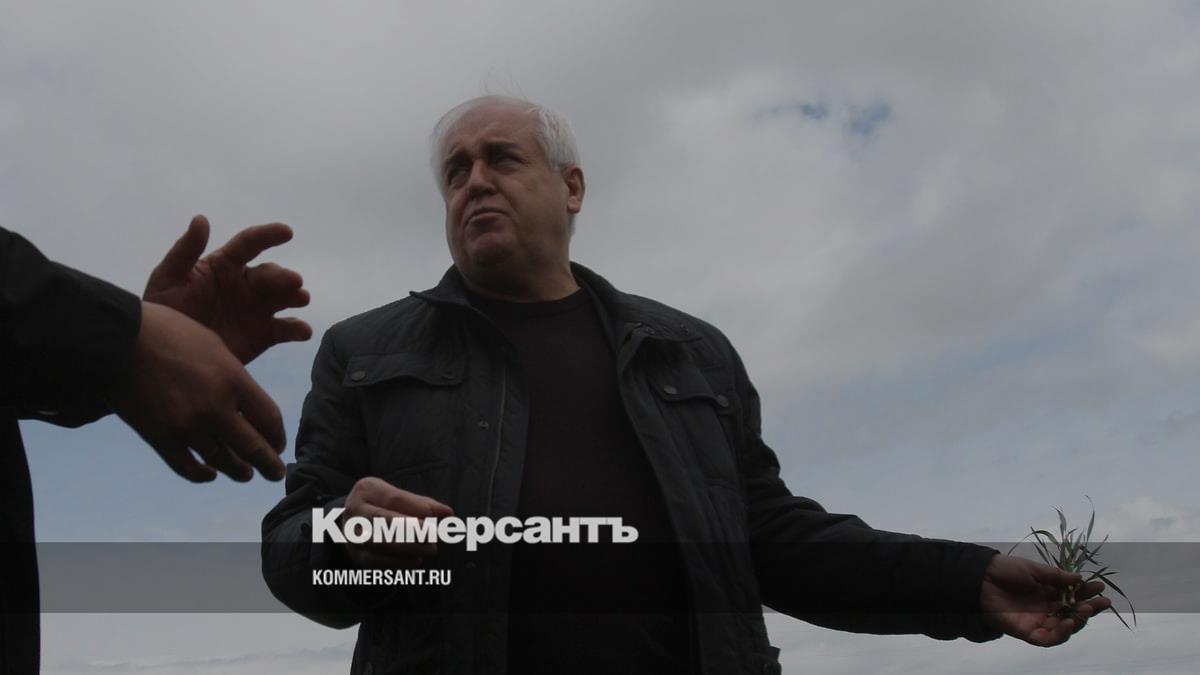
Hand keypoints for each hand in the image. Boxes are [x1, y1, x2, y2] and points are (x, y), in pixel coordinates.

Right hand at [107, 302, 286, 481]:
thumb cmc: (167, 333)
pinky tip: (210, 474)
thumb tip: (244, 405)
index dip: (277, 436)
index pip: (269, 419)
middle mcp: (215, 407)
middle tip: (276, 473)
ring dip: (238, 472)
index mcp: (233, 379)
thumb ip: (233, 378)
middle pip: (253, 448)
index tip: (278, 444)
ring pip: (222, 461)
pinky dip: (202, 475)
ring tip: (246, 475)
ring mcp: (186, 425)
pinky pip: (187, 467)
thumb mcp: (214, 346)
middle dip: (269, 465)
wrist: (116, 338)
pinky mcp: (159, 437)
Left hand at [143, 214, 311, 363]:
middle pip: (270, 274)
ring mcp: (256, 309)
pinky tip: (303, 331)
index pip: (249, 244)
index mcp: (224, 265)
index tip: (286, 232)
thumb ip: (184, 251)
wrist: (168, 356)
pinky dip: (297, 329)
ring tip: (301, 299)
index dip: (268, 235)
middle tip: (294, 282)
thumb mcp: (167, 279)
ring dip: (296, 296)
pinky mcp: (263, 335)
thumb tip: (202, 218)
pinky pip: (285, 329)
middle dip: (284, 276)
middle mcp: (245, 284)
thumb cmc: (165, 311)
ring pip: (283, 298)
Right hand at [341, 477, 454, 567]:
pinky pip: (376, 561)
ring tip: (429, 549)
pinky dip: (398, 562)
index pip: (393, 499)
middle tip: (432, 535)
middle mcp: (355, 510)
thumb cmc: (384, 506)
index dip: (415, 507)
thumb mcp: (400, 498)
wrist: (353, 521)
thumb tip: (448, 513)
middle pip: (382, 520)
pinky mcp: (355, 554)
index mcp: (367, 490)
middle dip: (410, 529)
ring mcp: (351, 533)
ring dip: (407, 548)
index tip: (434, 515)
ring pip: (378, 542)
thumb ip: (424, 504)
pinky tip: (416, 560)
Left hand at [980, 553, 1111, 645]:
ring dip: (1078, 621)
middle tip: (1102, 602)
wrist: (981, 578)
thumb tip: (1080, 579)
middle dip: (1089, 608)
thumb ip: (1057, 577)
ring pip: (1064, 629)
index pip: (1073, 597)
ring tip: (1086, 610)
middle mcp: (1045, 609)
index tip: (1100, 587)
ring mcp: (1037, 621)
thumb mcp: (1034, 569)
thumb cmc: (1005, 571)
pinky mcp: (1027, 632)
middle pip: (1072, 614)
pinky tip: (1068, 623)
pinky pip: (1047, 639)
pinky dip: (1060, 635)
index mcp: (1047, 593)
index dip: (1087, 593)